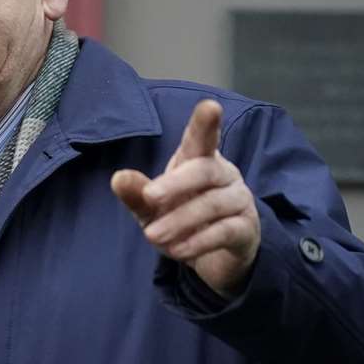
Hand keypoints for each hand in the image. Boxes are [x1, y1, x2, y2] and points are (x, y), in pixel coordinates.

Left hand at [111, 98, 260, 296]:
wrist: (215, 256)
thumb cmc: (182, 218)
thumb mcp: (152, 209)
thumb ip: (137, 194)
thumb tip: (118, 178)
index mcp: (199, 161)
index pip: (202, 139)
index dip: (205, 123)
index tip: (210, 106)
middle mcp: (224, 175)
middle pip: (204, 170)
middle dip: (176, 182)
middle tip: (150, 196)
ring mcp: (238, 201)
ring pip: (213, 204)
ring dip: (180, 220)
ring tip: (153, 235)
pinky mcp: (246, 229)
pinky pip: (225, 232)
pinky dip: (198, 242)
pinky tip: (178, 251)